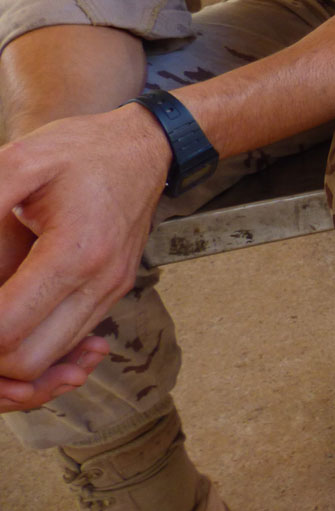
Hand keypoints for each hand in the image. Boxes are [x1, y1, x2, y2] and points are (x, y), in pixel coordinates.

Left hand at [0, 105, 169, 398]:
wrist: (145, 149)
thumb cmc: (82, 151)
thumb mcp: (20, 162)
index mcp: (76, 252)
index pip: (7, 328)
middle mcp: (100, 281)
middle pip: (27, 361)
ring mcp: (110, 291)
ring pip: (48, 360)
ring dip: (10, 356)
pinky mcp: (112, 292)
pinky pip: (67, 341)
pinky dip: (36, 345)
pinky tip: (14, 320)